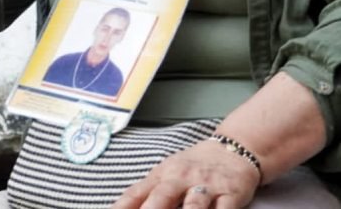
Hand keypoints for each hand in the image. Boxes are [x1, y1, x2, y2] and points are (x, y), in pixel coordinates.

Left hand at [111, 139, 258, 208]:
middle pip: (162, 196)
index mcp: (162, 175)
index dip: (123, 205)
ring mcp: (207, 187)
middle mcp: (182, 179)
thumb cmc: (194, 165)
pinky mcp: (231, 194)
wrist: (232, 149)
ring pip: (194, 205)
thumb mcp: (167, 172)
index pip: (137, 192)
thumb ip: (147, 191)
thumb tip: (121, 207)